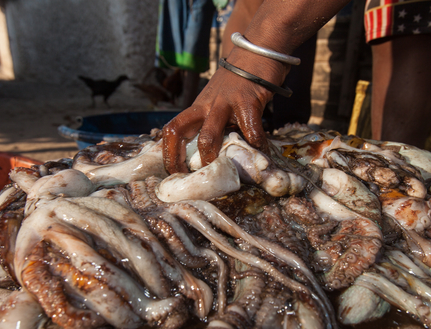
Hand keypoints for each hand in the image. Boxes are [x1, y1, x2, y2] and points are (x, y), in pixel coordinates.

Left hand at [161, 50, 287, 173]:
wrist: (257, 48)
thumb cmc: (240, 78)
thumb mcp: (219, 97)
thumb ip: (217, 118)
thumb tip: (220, 150)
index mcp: (198, 106)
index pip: (172, 129)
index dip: (168, 152)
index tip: (174, 171)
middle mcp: (206, 105)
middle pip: (180, 132)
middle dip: (181, 159)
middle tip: (191, 178)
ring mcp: (225, 103)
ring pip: (208, 136)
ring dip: (212, 158)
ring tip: (222, 171)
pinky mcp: (247, 103)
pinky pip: (251, 131)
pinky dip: (256, 146)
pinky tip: (261, 153)